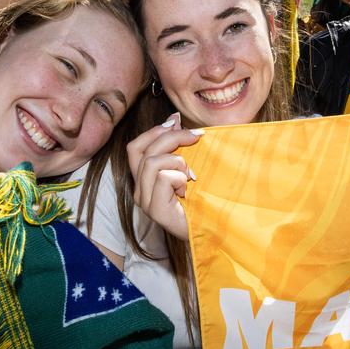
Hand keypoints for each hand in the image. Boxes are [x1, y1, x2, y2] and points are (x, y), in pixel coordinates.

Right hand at [125, 113, 202, 240]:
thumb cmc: (202, 199)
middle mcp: (139, 191)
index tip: (176, 122)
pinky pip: (163, 178)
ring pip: (151, 163)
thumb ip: (177, 146)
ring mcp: (145, 202)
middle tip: (196, 136)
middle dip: (171, 137)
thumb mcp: (187, 166)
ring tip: (192, 174)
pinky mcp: (155, 211)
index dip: (153, 131)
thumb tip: (173, 118)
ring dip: (178, 161)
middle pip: (142, 151)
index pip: (135, 147)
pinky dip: (180, 177)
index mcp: (144, 180)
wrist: (214, 229)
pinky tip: (189, 188)